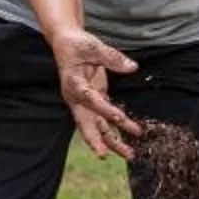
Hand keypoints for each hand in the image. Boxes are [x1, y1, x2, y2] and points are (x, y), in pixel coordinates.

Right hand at [51, 27, 142, 160]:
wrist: (66, 43)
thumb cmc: (76, 44)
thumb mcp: (92, 46)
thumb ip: (112, 57)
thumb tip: (131, 67)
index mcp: (73, 84)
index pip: (90, 99)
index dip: (104, 109)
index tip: (119, 118)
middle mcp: (77, 98)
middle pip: (87, 124)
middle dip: (97, 140)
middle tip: (104, 156)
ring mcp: (85, 102)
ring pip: (98, 126)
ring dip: (113, 141)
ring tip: (130, 155)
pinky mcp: (94, 100)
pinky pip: (106, 118)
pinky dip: (118, 128)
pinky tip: (132, 135)